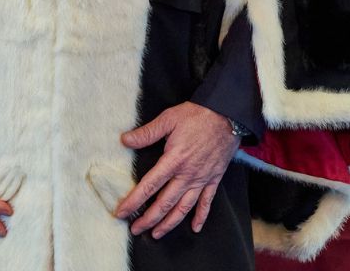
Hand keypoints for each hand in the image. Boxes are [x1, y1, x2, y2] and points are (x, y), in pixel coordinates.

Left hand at [116, 102, 240, 238]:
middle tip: (136, 229)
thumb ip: (147, 132)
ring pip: (184, 207)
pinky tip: (194, 227)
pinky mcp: (214, 178)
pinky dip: (201, 216)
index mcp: (174, 160)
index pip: (150, 186)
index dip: (134, 201)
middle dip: (149, 219)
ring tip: (157, 234)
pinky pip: (207, 202)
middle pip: (165, 203)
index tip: (122, 213)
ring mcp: (202, 179)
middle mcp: (187, 174)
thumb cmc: (197, 115)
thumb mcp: (169, 118)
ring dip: (170, 223)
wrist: (227, 114)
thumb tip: (125, 140)